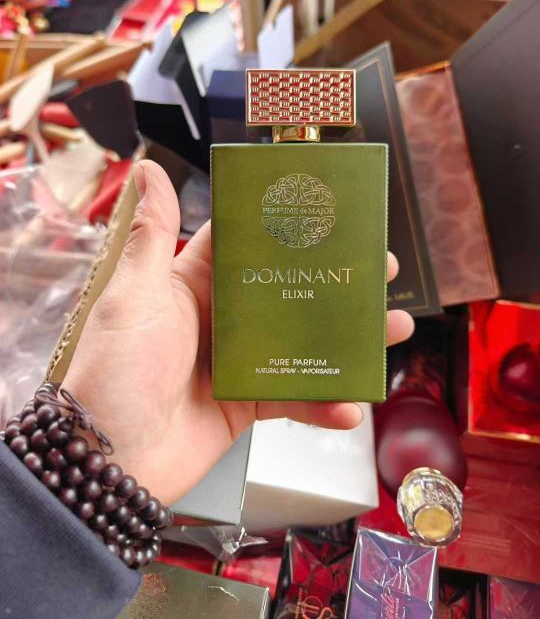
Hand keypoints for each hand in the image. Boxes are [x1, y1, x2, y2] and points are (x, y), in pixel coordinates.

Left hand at [64, 161, 413, 504]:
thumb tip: (149, 169)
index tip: (329, 211)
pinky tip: (351, 403)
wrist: (109, 461)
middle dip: (335, 279)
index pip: (246, 244)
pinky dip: (324, 402)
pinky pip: (294, 398)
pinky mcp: (246, 405)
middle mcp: (220, 320)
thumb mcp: (134, 296)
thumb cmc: (115, 370)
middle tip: (379, 269)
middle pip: (288, 291)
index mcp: (194, 284)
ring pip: (303, 343)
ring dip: (347, 339)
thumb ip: (152, 234)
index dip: (287, 227)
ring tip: (391, 328)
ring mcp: (237, 363)